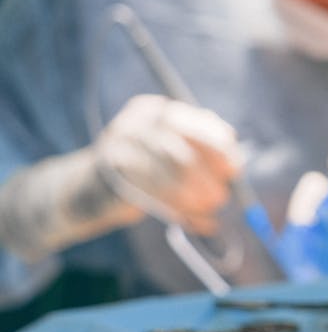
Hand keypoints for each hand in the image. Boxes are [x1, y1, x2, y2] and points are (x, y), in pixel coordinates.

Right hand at [95, 94, 241, 234]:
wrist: (87, 188)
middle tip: (221, 197)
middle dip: (205, 177)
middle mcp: (134, 123)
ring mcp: (117, 149)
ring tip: (209, 211)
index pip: (194, 123)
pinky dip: (177, 210)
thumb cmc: (144, 168)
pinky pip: (149, 195)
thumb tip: (237, 166)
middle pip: (179, 150)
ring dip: (193, 198)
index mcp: (154, 109)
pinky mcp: (107, 177)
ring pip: (165, 175)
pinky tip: (194, 221)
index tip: (235, 169)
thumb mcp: (171, 149)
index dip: (219, 147)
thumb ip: (201, 150)